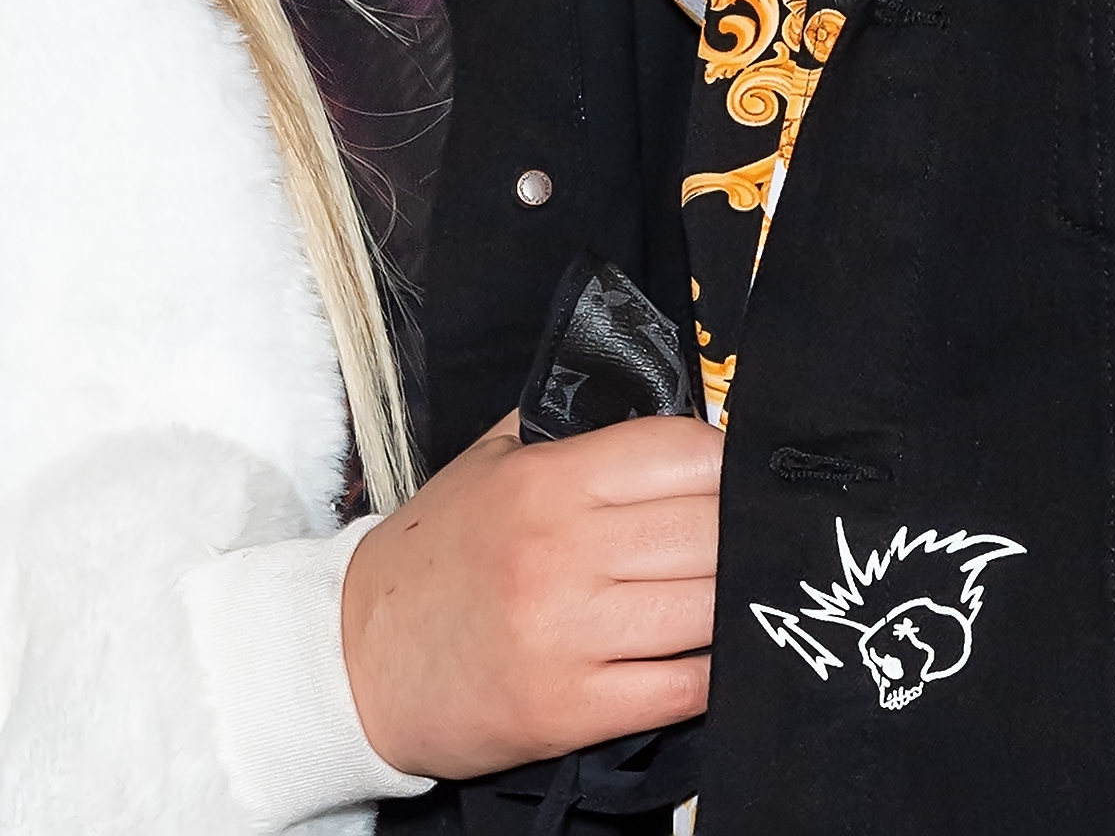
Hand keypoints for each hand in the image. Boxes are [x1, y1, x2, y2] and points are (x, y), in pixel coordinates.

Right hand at [340, 411, 720, 779]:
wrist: (358, 660)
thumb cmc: (438, 554)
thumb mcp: (490, 462)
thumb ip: (569, 426)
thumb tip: (661, 404)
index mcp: (545, 481)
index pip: (679, 452)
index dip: (727, 460)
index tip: (741, 473)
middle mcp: (561, 553)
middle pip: (707, 530)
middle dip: (744, 531)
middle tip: (756, 534)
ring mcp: (568, 636)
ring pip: (706, 609)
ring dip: (736, 600)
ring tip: (747, 590)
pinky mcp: (571, 711)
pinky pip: (682, 689)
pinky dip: (713, 672)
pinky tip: (718, 653)